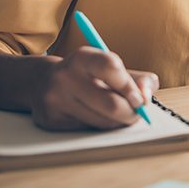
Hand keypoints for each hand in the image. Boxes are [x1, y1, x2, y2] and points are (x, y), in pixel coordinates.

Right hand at [30, 47, 158, 130]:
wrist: (42, 81)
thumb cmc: (87, 74)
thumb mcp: (111, 67)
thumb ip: (138, 79)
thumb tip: (146, 97)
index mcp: (82, 58)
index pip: (111, 67)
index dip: (130, 86)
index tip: (140, 98)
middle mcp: (65, 77)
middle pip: (110, 104)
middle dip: (131, 112)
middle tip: (137, 112)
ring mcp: (56, 100)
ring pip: (102, 122)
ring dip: (118, 122)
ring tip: (119, 114)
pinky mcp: (51, 120)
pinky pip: (88, 130)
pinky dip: (101, 126)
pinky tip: (98, 117)